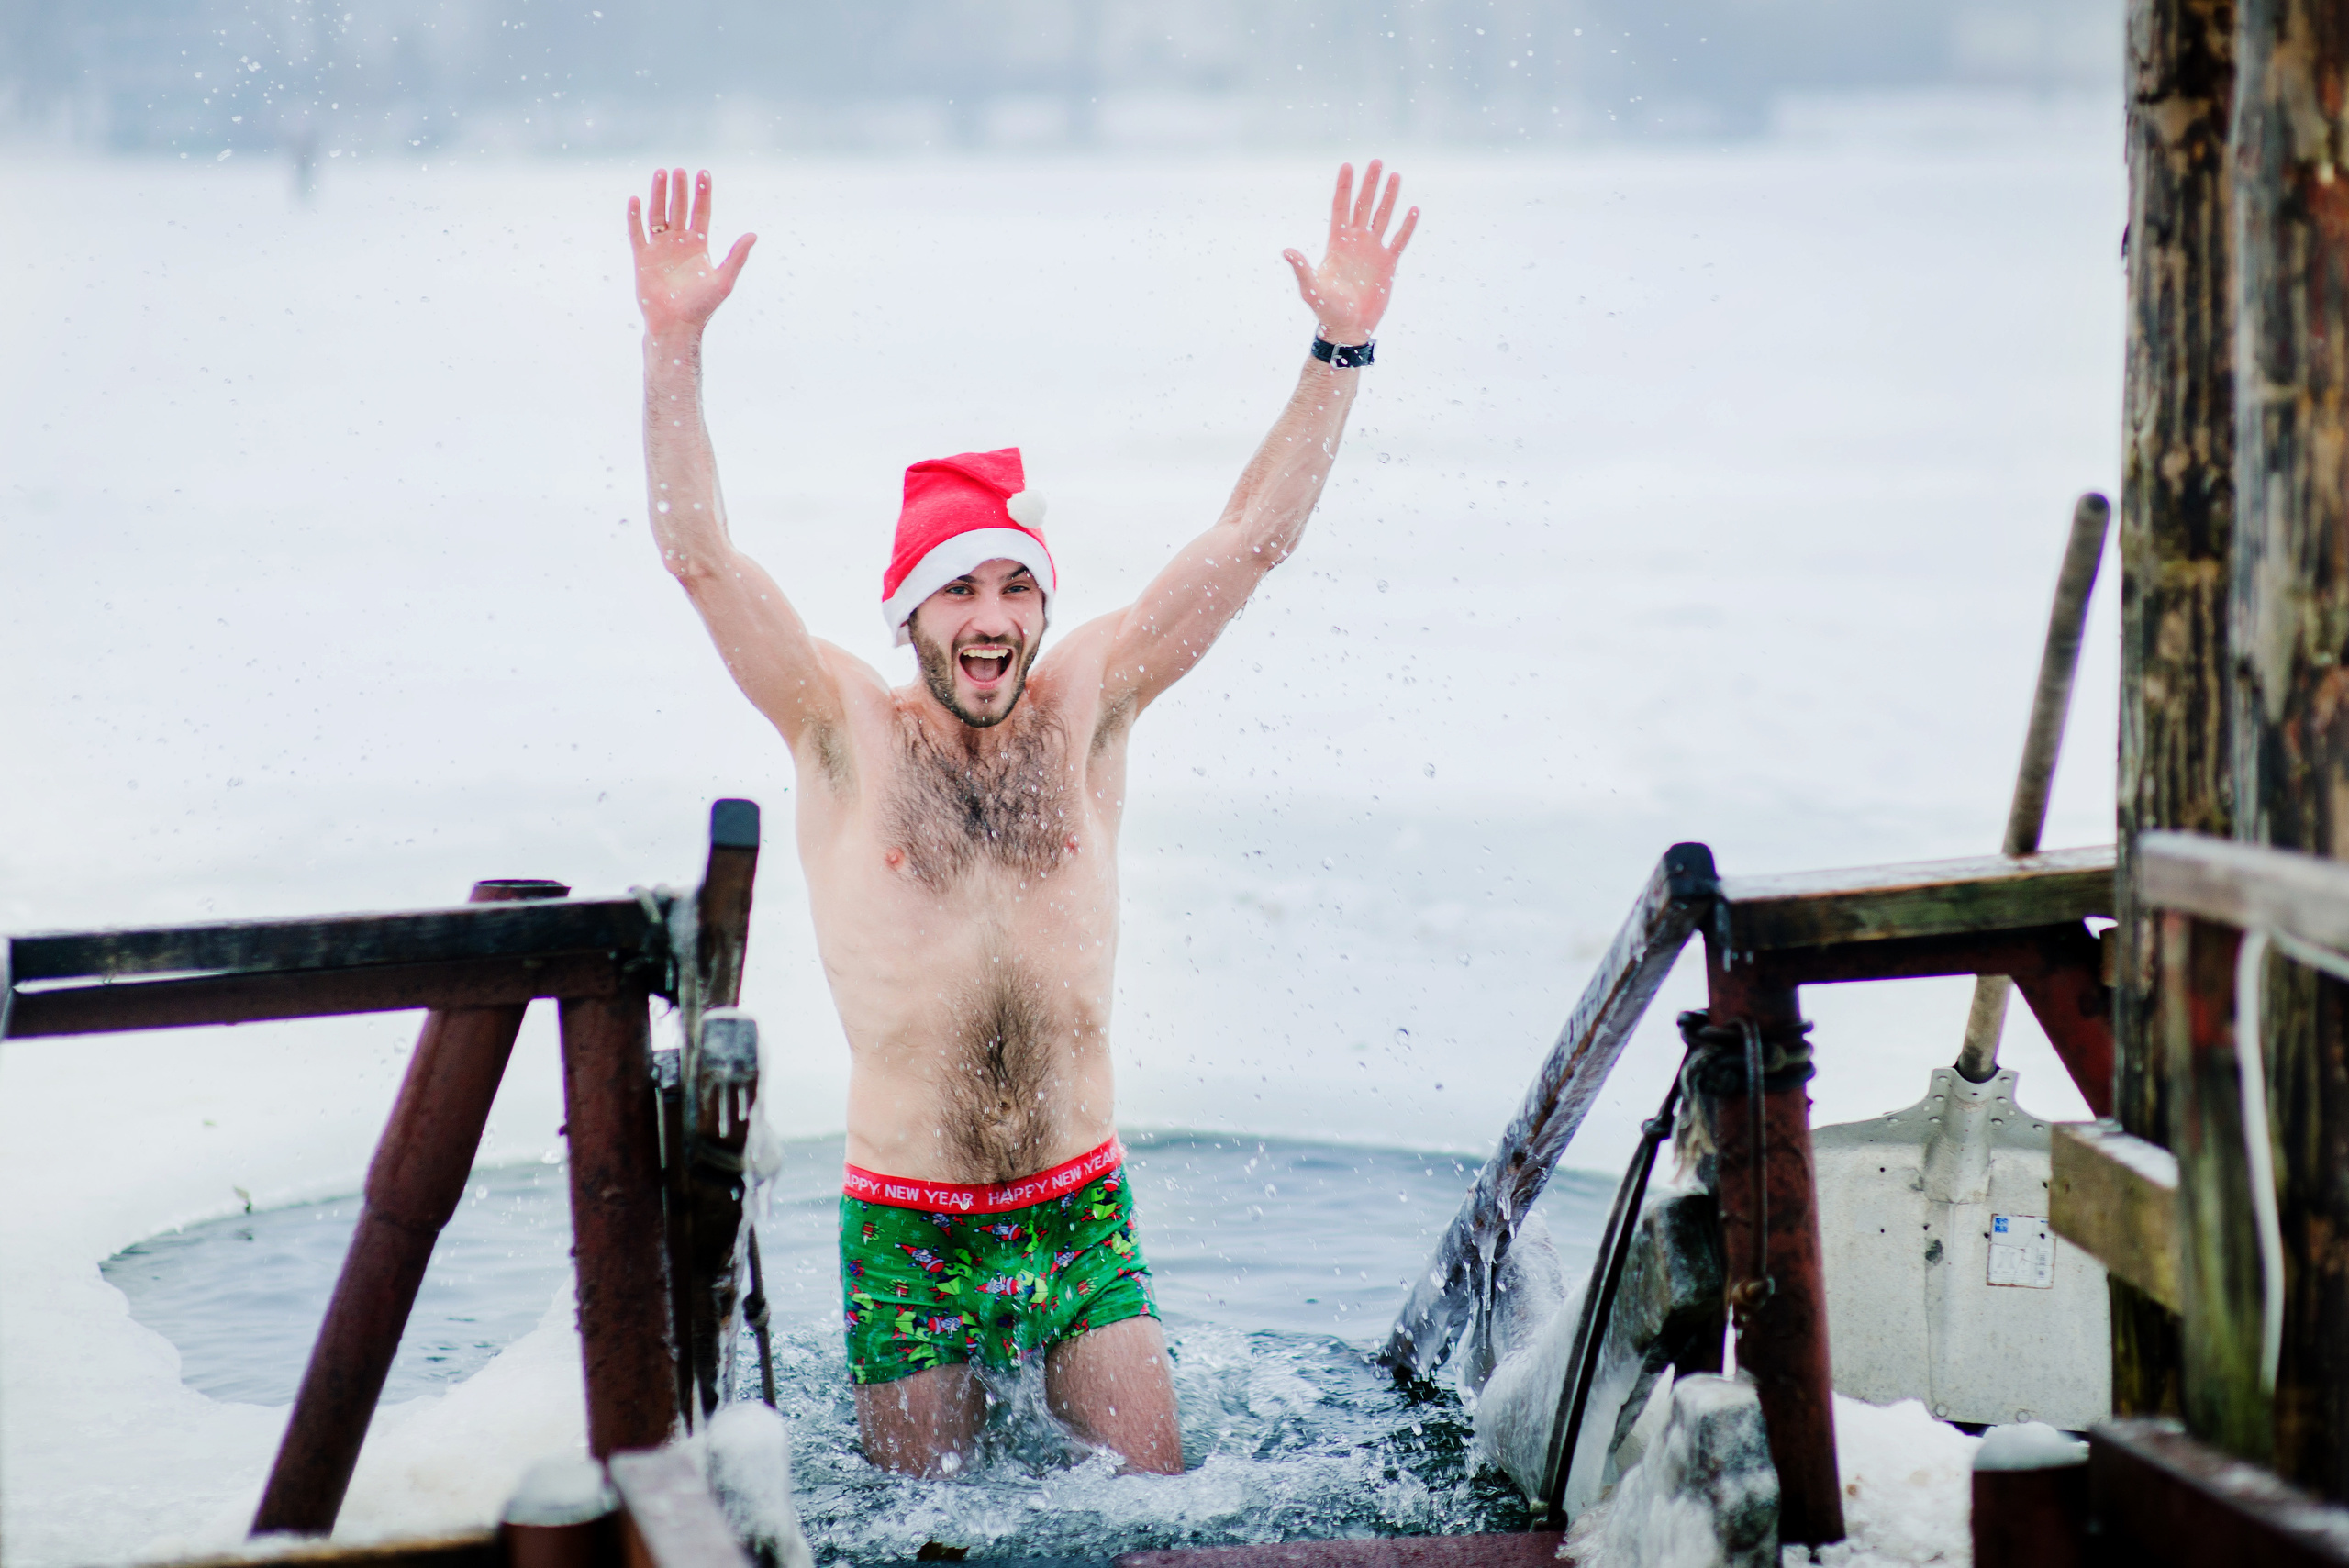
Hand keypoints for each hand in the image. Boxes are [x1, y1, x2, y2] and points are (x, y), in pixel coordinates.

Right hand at [628, 167, 755, 338]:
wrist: (676, 325)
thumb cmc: (702, 306)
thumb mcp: (724, 280)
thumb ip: (737, 256)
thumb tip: (753, 235)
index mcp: (699, 246)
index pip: (701, 212)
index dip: (702, 193)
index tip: (703, 173)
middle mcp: (679, 243)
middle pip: (679, 208)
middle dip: (680, 189)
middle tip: (679, 170)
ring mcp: (659, 249)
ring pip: (658, 215)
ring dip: (658, 195)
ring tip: (660, 174)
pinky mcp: (642, 258)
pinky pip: (637, 233)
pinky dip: (635, 217)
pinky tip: (636, 200)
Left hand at [1283, 160, 1417, 346]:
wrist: (1348, 327)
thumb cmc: (1327, 310)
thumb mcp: (1312, 288)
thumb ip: (1301, 268)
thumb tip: (1287, 251)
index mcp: (1337, 243)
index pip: (1341, 208)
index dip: (1344, 188)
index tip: (1347, 166)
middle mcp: (1356, 242)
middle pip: (1363, 206)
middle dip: (1369, 184)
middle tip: (1376, 161)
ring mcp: (1373, 251)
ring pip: (1382, 217)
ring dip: (1389, 198)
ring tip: (1395, 176)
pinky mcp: (1388, 264)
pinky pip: (1399, 240)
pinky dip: (1407, 226)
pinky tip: (1413, 209)